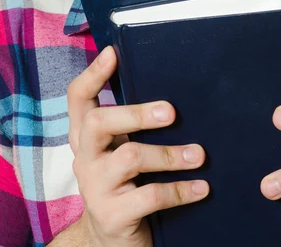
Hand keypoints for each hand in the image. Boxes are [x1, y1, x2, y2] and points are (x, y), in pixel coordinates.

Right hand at [68, 46, 208, 246]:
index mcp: (85, 135)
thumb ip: (131, 124)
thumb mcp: (120, 149)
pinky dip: (180, 190)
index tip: (113, 52)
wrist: (111, 240)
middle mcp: (84, 157)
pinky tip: (201, 187)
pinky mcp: (112, 215)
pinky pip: (149, 195)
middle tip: (171, 112)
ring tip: (200, 155)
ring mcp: (94, 186)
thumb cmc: (125, 182)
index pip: (78, 98)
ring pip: (130, 157)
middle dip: (136, 113)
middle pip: (98, 122)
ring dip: (170, 154)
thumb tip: (173, 91)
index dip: (92, 74)